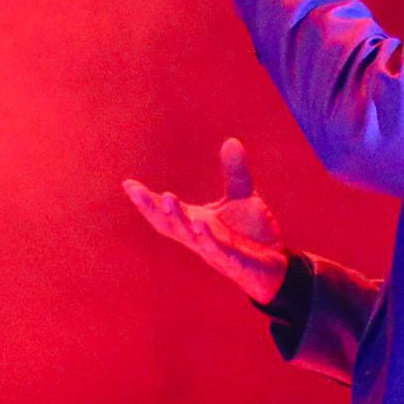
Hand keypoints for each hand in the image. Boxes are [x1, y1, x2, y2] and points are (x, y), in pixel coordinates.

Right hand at [123, 139, 289, 303]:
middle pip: (168, 224)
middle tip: (136, 191)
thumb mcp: (242, 197)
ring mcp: (214, 250)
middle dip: (151, 208)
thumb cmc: (251, 233)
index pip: (165, 211)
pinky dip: (207, 238)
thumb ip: (234, 172)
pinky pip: (217, 250)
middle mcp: (199, 237)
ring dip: (176, 218)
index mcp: (195, 221)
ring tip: (167, 198)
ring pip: (188, 236)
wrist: (275, 263)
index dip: (146, 200)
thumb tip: (231, 140)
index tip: (128, 184)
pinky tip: (200, 223)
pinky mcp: (233, 261)